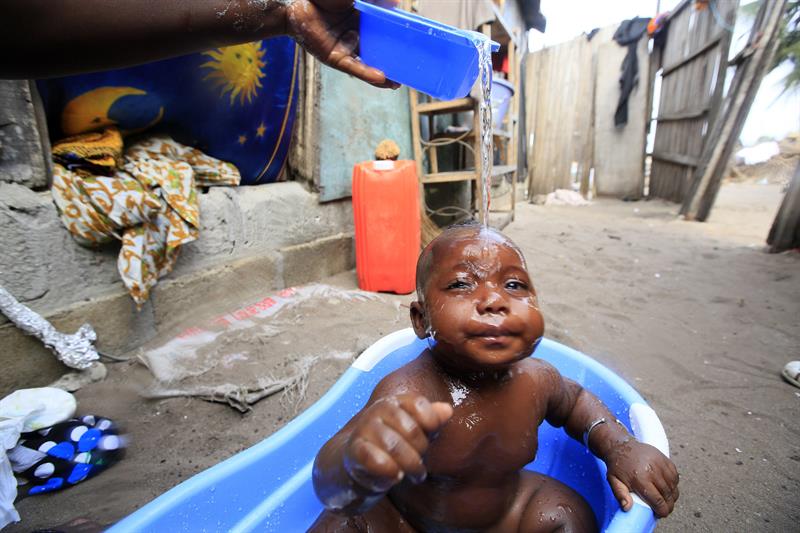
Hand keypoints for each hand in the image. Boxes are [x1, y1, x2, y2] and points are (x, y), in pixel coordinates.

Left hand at [284, 0, 400, 87]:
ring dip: (383, 76)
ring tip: (398, 83)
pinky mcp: (334, 57)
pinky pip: (353, 67)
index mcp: (362, 21)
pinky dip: (367, 73)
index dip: (396, 40)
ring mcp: (345, 48)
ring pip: (367, 64)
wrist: (298, 2)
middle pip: (377, 52)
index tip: (412, 46)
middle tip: (409, 69)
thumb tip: (397, 3)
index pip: (383, 34)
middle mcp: (355, 37)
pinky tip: (382, 77)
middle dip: (392, 62)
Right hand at [343, 393, 452, 492]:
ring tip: (413, 475)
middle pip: (411, 429)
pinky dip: (389, 470)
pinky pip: (374, 459)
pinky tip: (395, 476)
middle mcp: (378, 410)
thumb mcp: (416, 430)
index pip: (419, 405)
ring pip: (394, 445)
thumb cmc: (393, 444)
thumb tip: (447, 410)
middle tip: (421, 462)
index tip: (429, 435)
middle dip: (421, 450)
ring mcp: (364, 429)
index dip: (430, 423)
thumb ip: (432, 419)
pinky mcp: (354, 451)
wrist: (360, 463)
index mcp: (396, 402)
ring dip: (410, 465)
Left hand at [605, 441, 679, 517]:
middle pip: (667, 495)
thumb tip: (627, 508)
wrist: (621, 446)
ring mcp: (660, 463)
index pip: (657, 500)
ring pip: (673, 486)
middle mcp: (652, 470)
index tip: (661, 514)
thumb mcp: (614, 481)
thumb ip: (620, 495)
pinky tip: (668, 487)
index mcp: (640, 478)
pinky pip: (675, 475)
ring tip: (667, 499)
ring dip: (672, 495)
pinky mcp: (664, 458)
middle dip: (668, 505)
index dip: (662, 511)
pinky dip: (674, 483)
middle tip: (665, 509)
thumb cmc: (617, 466)